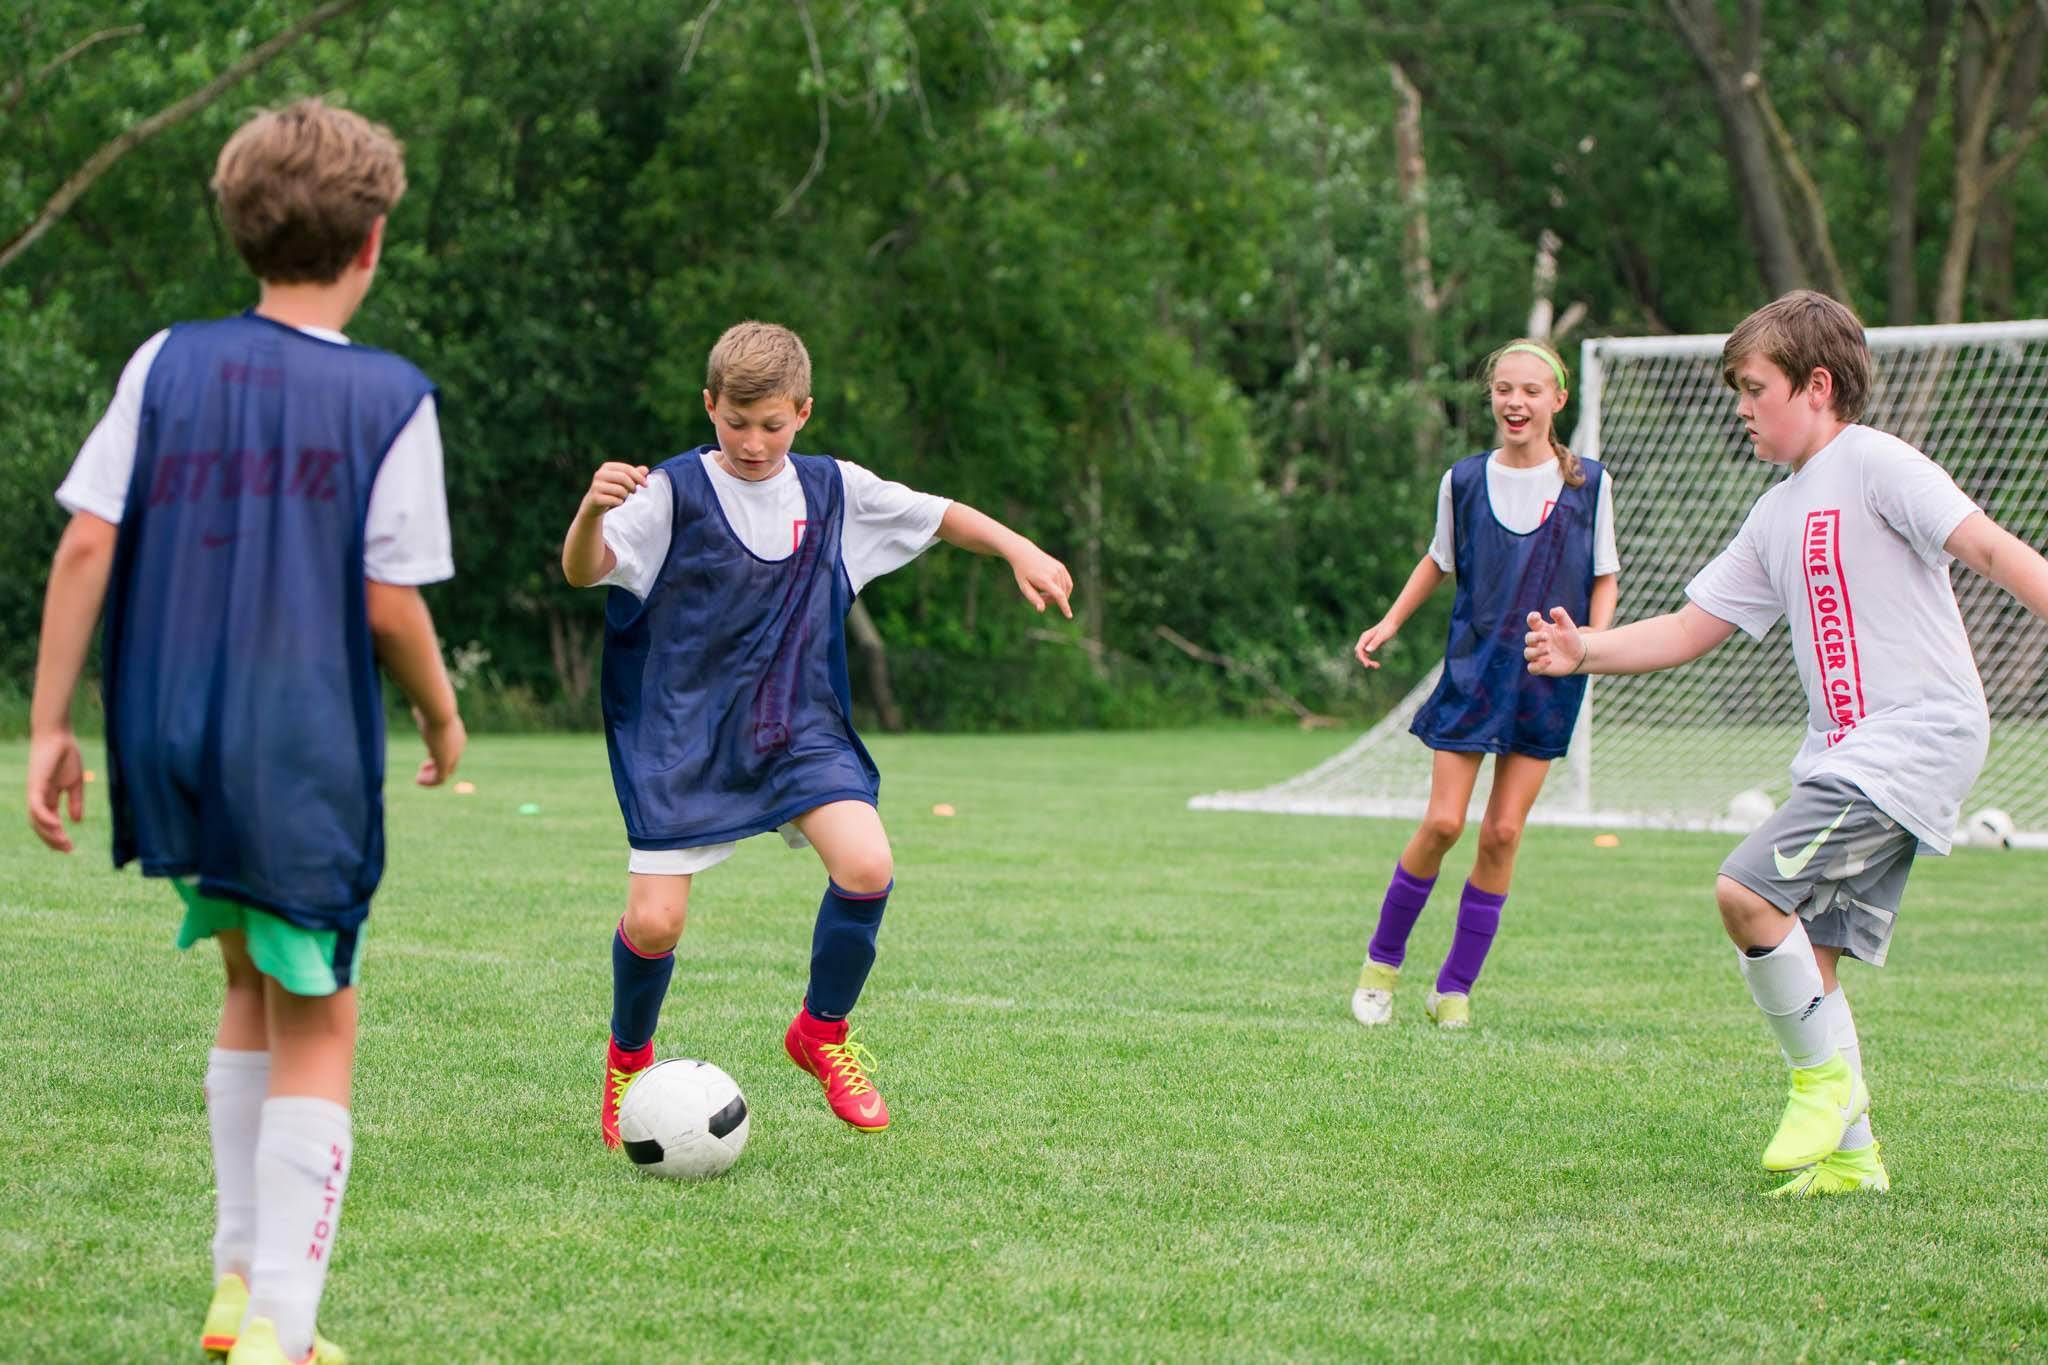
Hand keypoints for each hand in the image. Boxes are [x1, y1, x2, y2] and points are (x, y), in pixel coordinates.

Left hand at [26, 729, 85, 851]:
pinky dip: (45, 819)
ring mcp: (35, 792)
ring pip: (36, 820)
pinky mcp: (35, 786)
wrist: (58, 736)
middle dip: (52, 839)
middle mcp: (38, 798)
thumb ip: (75, 802)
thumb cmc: (67, 755)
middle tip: (68, 849)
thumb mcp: (75, 783)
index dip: (57, 836)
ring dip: (49, 834)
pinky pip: (37, 807)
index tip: (70, 847)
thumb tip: (75, 821)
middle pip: (40, 826)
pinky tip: (58, 826)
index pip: (48, 822)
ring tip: (64, 842)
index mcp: (48, 797)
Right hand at [412, 706, 466, 785]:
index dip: (440, 754)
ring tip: (419, 779)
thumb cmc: (432, 707)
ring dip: (432, 777)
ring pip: (445, 773)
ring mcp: (453, 755)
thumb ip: (424, 714)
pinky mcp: (445, 762)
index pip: (452, 750)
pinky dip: (430, 782)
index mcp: (457, 734)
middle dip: (436, 767)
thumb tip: (417, 710)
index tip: (428, 755)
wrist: (439, 711)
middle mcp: (458, 746)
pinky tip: (418, 781)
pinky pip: (440, 779)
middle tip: (422, 768)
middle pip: (451, 763)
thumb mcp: (429, 711)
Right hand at [580, 462, 649, 516]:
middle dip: (632, 486)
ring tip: (621, 497)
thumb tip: (645, 470)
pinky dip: (619, 503)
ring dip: (625, 496)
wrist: (594, 504)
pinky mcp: (595, 498)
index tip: (646, 485)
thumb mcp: (623, 482)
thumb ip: (634, 475)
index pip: (627, 469)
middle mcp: (600, 474)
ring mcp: (596, 486)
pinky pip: (615, 500)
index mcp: (607, 467)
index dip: (639, 477)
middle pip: (623, 478)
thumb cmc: (612, 491)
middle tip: (634, 492)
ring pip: (620, 490)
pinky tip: (616, 503)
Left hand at [1009, 545, 1074, 617]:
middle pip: (1061, 595)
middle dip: (1052, 601)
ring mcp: (1060, 569)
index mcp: (1045, 579)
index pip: (1059, 595)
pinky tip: (1052, 589)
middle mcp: (1055, 573)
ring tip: (1043, 593)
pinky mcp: (1062, 567)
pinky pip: (1067, 583)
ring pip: (1065, 590)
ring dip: (1057, 595)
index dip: (1065, 607)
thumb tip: (1041, 610)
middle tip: (1040, 598)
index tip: (1069, 616)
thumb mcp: (1024, 587)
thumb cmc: (1022, 572)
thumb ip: (1033, 599)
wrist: (1024, 553)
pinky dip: (1062, 589)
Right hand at [1354, 620, 1397, 668]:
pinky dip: (1370, 659)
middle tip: (1376, 666)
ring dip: (1368, 661)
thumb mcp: (1382, 636)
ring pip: (1363, 655)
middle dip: (1365, 661)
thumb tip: (1367, 651)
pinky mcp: (1372, 644)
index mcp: (1365, 637)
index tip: (1367, 665)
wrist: (1393, 622)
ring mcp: (1367, 642)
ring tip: (1378, 666)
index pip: (1359, 649)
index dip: (1362, 658)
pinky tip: (1377, 663)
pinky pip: (1367, 654)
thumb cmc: (1388, 628)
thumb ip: (1375, 643)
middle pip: (1360, 653)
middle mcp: (1364, 640)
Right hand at [1524, 607, 1587, 676]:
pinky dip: (1538, 665)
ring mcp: (1537, 655)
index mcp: (1542, 629)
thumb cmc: (1571, 638)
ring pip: (1528, 654)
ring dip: (1536, 652)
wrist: (1579, 656)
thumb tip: (1553, 610)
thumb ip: (1561, 616)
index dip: (1532, 618)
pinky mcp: (1540, 667)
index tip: (1537, 616)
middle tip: (1546, 637)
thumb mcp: (1568, 626)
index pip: (1532, 621)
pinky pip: (1532, 668)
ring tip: (1548, 650)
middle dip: (1535, 637)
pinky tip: (1549, 661)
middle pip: (1528, 638)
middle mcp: (1537, 642)